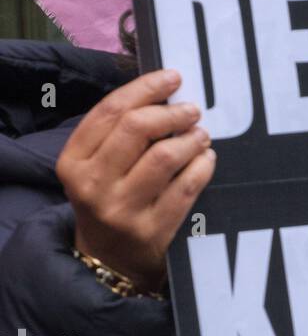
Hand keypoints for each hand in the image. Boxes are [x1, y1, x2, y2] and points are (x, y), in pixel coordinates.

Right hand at [56, 69, 215, 293]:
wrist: (108, 258)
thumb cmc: (108, 197)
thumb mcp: (96, 166)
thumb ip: (119, 132)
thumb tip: (165, 90)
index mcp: (73, 161)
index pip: (111, 110)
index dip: (146, 88)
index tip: (173, 78)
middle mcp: (92, 184)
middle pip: (138, 128)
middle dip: (173, 112)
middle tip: (192, 110)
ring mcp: (122, 209)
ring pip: (166, 156)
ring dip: (193, 138)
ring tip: (201, 135)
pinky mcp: (152, 229)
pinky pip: (187, 186)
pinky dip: (203, 165)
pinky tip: (206, 158)